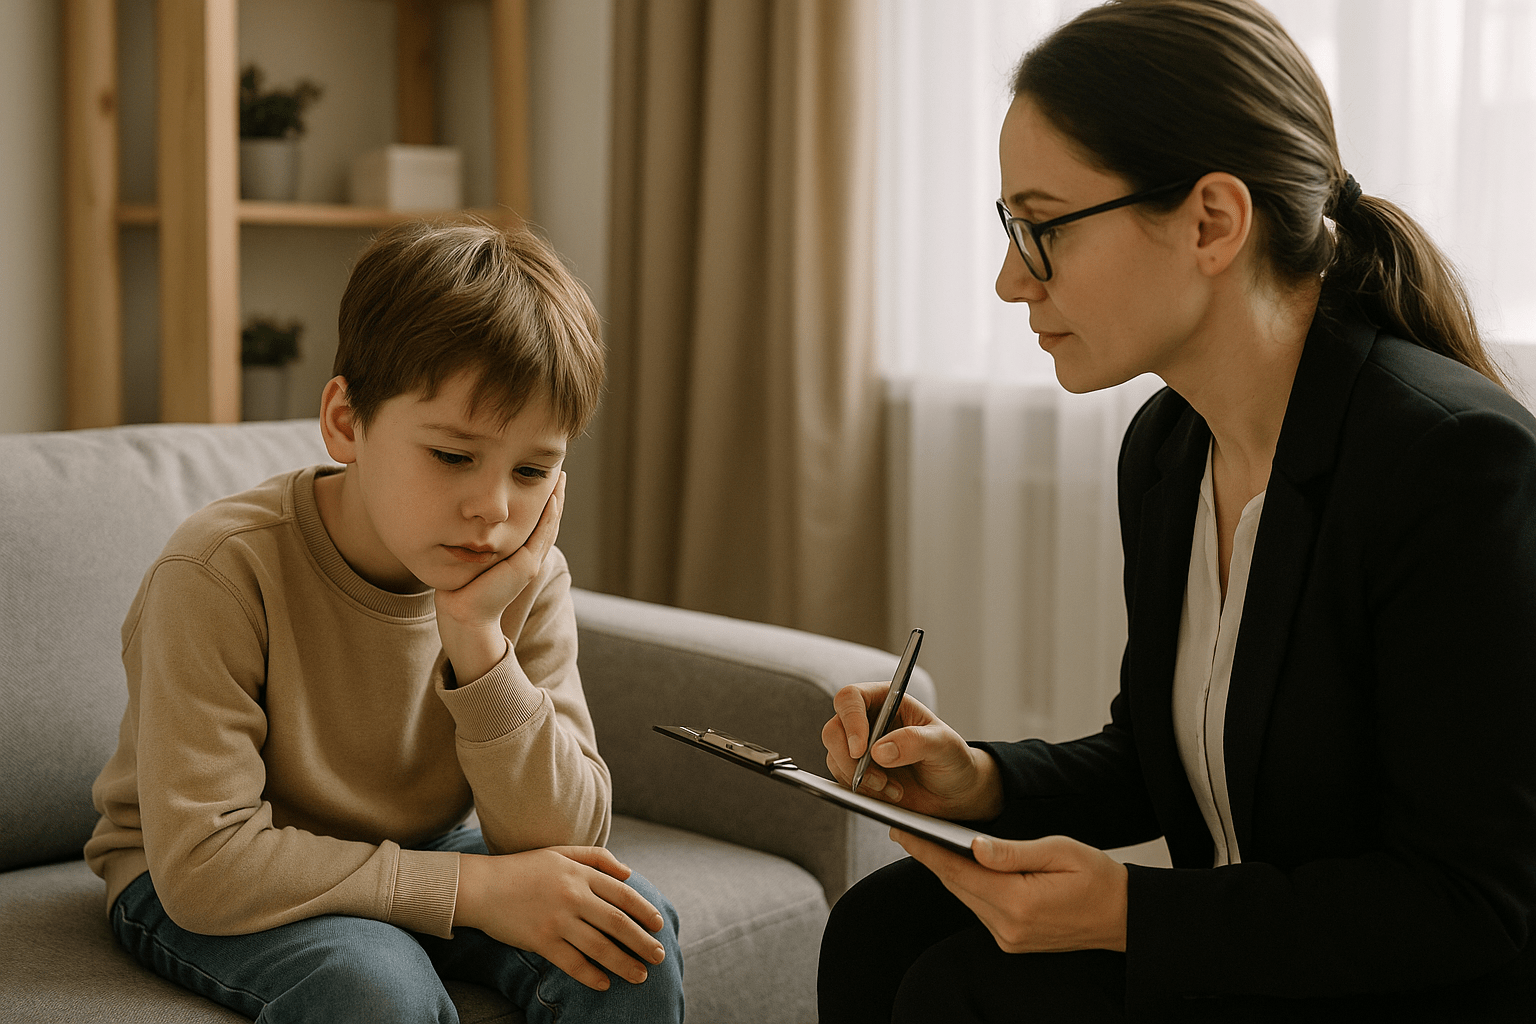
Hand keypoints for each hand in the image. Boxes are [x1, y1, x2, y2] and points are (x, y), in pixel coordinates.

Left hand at [435, 473, 564, 681]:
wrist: (464, 615)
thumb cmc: (460, 590)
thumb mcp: (470, 557)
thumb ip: (473, 541)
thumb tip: (460, 521)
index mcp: (517, 557)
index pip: (535, 524)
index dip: (542, 502)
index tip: (544, 479)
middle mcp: (528, 558)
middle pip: (548, 521)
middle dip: (555, 496)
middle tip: (561, 473)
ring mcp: (530, 562)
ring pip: (549, 525)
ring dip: (557, 501)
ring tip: (561, 478)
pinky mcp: (526, 566)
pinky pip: (542, 535)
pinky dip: (549, 516)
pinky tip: (552, 498)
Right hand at [454, 845, 667, 990]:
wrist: (482, 886)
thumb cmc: (524, 868)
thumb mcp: (561, 852)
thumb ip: (596, 858)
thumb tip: (628, 873)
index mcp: (580, 874)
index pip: (623, 894)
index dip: (644, 911)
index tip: (660, 925)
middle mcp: (573, 896)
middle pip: (617, 923)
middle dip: (642, 942)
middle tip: (659, 956)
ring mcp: (557, 920)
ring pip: (600, 947)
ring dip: (624, 964)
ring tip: (640, 976)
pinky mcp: (541, 941)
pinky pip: (572, 963)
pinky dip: (591, 976)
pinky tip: (604, 984)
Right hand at [821, 681, 1003, 820]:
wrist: (954, 792)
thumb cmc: (951, 758)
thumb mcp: (944, 745)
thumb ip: (915, 742)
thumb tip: (879, 752)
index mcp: (887, 700)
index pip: (851, 698)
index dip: (850, 721)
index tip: (861, 750)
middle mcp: (867, 721)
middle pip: (833, 730)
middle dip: (850, 759)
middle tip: (876, 778)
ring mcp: (860, 748)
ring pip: (835, 758)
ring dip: (860, 779)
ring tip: (893, 789)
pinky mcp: (857, 773)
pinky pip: (842, 780)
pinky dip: (862, 791)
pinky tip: (889, 793)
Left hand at [893, 829, 1127, 953]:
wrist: (1124, 917)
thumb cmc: (1098, 877)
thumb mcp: (1060, 851)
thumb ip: (1012, 851)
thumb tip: (973, 845)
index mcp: (1019, 902)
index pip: (958, 871)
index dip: (926, 850)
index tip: (901, 830)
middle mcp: (1008, 927)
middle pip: (956, 885)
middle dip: (929, 857)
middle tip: (905, 830)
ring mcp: (1009, 938)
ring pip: (965, 897)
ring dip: (947, 871)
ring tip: (926, 843)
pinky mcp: (1012, 941)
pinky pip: (979, 908)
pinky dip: (968, 885)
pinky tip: (961, 865)